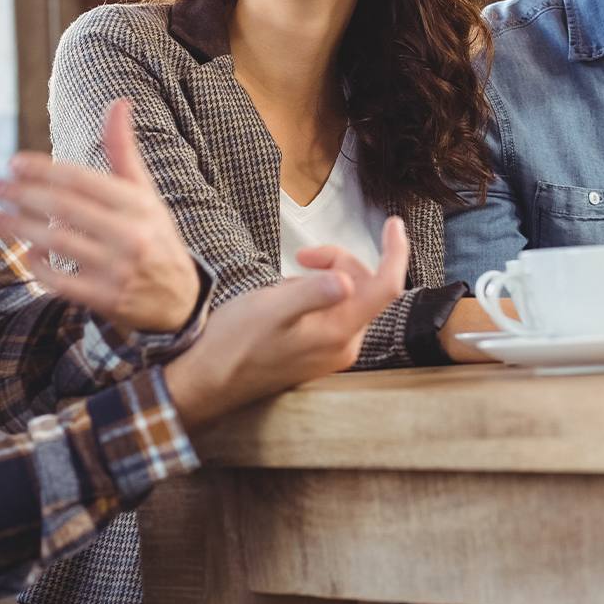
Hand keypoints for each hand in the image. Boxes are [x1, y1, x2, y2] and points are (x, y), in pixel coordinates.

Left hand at [0, 99, 199, 332]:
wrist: (179, 299)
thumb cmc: (154, 237)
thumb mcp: (145, 193)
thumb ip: (124, 151)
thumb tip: (118, 102)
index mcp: (139, 204)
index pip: (82, 179)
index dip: (43, 168)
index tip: (14, 163)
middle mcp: (131, 234)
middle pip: (64, 208)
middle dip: (23, 194)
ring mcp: (118, 269)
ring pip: (57, 242)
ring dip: (21, 227)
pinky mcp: (106, 299)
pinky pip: (60, 281)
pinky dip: (38, 265)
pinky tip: (27, 251)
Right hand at [166, 217, 407, 430]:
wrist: (208, 380)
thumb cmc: (235, 343)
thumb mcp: (271, 308)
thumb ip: (311, 294)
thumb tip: (347, 281)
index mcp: (339, 332)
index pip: (386, 287)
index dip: (395, 252)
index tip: (393, 224)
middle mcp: (344, 344)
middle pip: (364, 287)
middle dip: (338, 262)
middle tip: (302, 256)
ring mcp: (332, 350)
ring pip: (347, 297)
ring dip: (323, 278)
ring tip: (286, 284)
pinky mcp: (318, 352)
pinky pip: (331, 311)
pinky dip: (314, 294)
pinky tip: (286, 299)